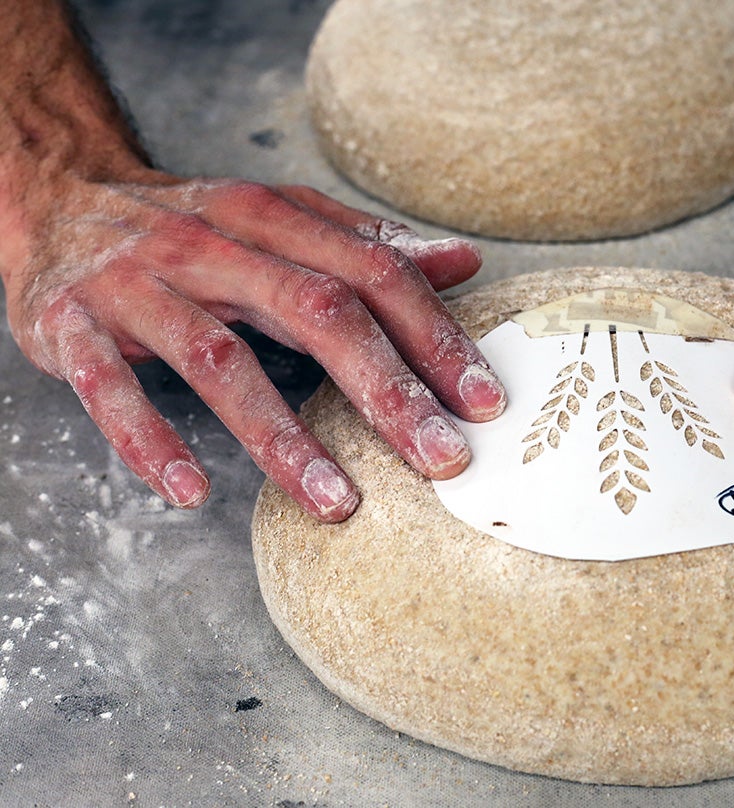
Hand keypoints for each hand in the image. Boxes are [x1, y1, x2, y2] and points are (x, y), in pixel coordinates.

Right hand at [5, 167, 505, 521]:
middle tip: (442, 459)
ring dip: (282, 435)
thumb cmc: (194, 226)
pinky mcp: (74, 326)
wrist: (58, 194)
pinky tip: (189, 491)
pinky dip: (148, 439)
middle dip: (386, 390)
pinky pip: (109, 387)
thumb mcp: (283, 220)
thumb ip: (368, 246)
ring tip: (336, 502)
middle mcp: (214, 245)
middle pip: (316, 312)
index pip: (373, 273)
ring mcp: (141, 285)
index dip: (434, 336)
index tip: (485, 401)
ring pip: (221, 358)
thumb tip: (464, 262)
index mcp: (274, 219)